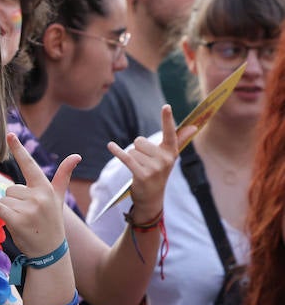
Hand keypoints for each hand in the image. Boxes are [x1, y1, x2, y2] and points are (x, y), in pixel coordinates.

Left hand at [0, 134, 79, 258]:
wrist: (50, 250)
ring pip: (4, 198)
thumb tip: (76, 155)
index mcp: (45, 188)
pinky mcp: (16, 221)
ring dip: (8, 209)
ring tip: (23, 221)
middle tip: (28, 214)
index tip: (10, 135)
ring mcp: (27, 209)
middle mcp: (37, 197)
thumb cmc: (52, 220)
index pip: (30, 165)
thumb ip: (63, 176)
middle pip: (10, 188)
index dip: (19, 150)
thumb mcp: (58, 197)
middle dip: (15, 201)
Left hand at [109, 104, 191, 224]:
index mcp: (171, 152)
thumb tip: (194, 126)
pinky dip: (117, 151)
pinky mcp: (142, 175)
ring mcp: (155, 168)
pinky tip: (110, 145)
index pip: (170, 132)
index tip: (166, 106)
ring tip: (139, 169)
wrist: (152, 197)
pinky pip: (127, 157)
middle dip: (138, 149)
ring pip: (132, 150)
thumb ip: (179, 139)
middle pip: (140, 141)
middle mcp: (165, 159)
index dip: (167, 119)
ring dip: (132, 158)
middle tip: (144, 163)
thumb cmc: (159, 172)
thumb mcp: (169, 156)